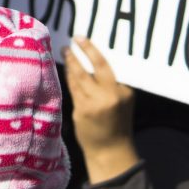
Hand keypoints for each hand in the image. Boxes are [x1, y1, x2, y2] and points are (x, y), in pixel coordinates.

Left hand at [63, 37, 138, 182]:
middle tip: (75, 38)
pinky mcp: (82, 110)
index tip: (84, 38)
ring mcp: (95, 103)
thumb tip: (92, 61)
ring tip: (65, 51)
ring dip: (71, 62)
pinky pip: (73, 89)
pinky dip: (68, 77)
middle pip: (95, 67)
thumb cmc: (115, 123)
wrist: (110, 150)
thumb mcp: (122, 102)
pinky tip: (64, 69)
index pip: (108, 66)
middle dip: (84, 50)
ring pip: (80, 77)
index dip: (94, 51)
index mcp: (124, 91)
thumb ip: (111, 85)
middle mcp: (111, 95)